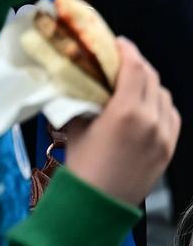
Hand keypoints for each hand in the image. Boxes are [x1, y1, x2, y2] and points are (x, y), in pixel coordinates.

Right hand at [62, 39, 179, 205]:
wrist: (97, 204)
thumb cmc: (81, 166)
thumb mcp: (75, 125)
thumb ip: (84, 100)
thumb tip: (80, 81)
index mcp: (127, 112)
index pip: (136, 68)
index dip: (126, 50)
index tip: (116, 42)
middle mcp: (152, 122)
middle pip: (152, 78)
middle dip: (136, 64)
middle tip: (119, 58)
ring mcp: (164, 137)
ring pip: (164, 96)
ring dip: (149, 83)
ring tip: (131, 82)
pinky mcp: (168, 149)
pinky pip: (170, 116)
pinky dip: (159, 104)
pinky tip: (144, 105)